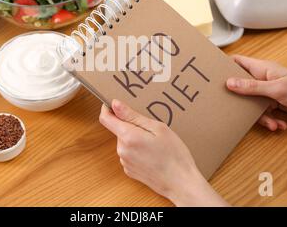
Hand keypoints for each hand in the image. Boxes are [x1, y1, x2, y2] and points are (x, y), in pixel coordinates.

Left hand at [99, 99, 228, 206]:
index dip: (107, 108)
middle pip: (119, 130)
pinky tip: (153, 154)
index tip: (114, 103)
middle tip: (151, 129)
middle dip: (131, 125)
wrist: (181, 184)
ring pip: (125, 142)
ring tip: (155, 144)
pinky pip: (129, 154)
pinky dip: (137, 150)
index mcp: (128, 137)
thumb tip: (115, 104)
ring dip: (135, 138)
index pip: (106, 119)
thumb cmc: (174, 155)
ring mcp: (125, 162)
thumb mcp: (158, 128)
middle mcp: (122, 150)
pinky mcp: (129, 171)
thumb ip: (133, 116)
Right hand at [227, 55, 286, 130]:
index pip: (237, 62)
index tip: (211, 75)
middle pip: (240, 86)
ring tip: (270, 123)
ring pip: (250, 103)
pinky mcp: (273, 103)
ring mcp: (266, 91)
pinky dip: (269, 120)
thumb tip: (229, 83)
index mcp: (261, 69)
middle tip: (231, 108)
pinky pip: (262, 112)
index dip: (223, 66)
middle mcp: (261, 79)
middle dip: (237, 99)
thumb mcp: (276, 89)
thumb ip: (252, 87)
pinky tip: (279, 125)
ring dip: (258, 116)